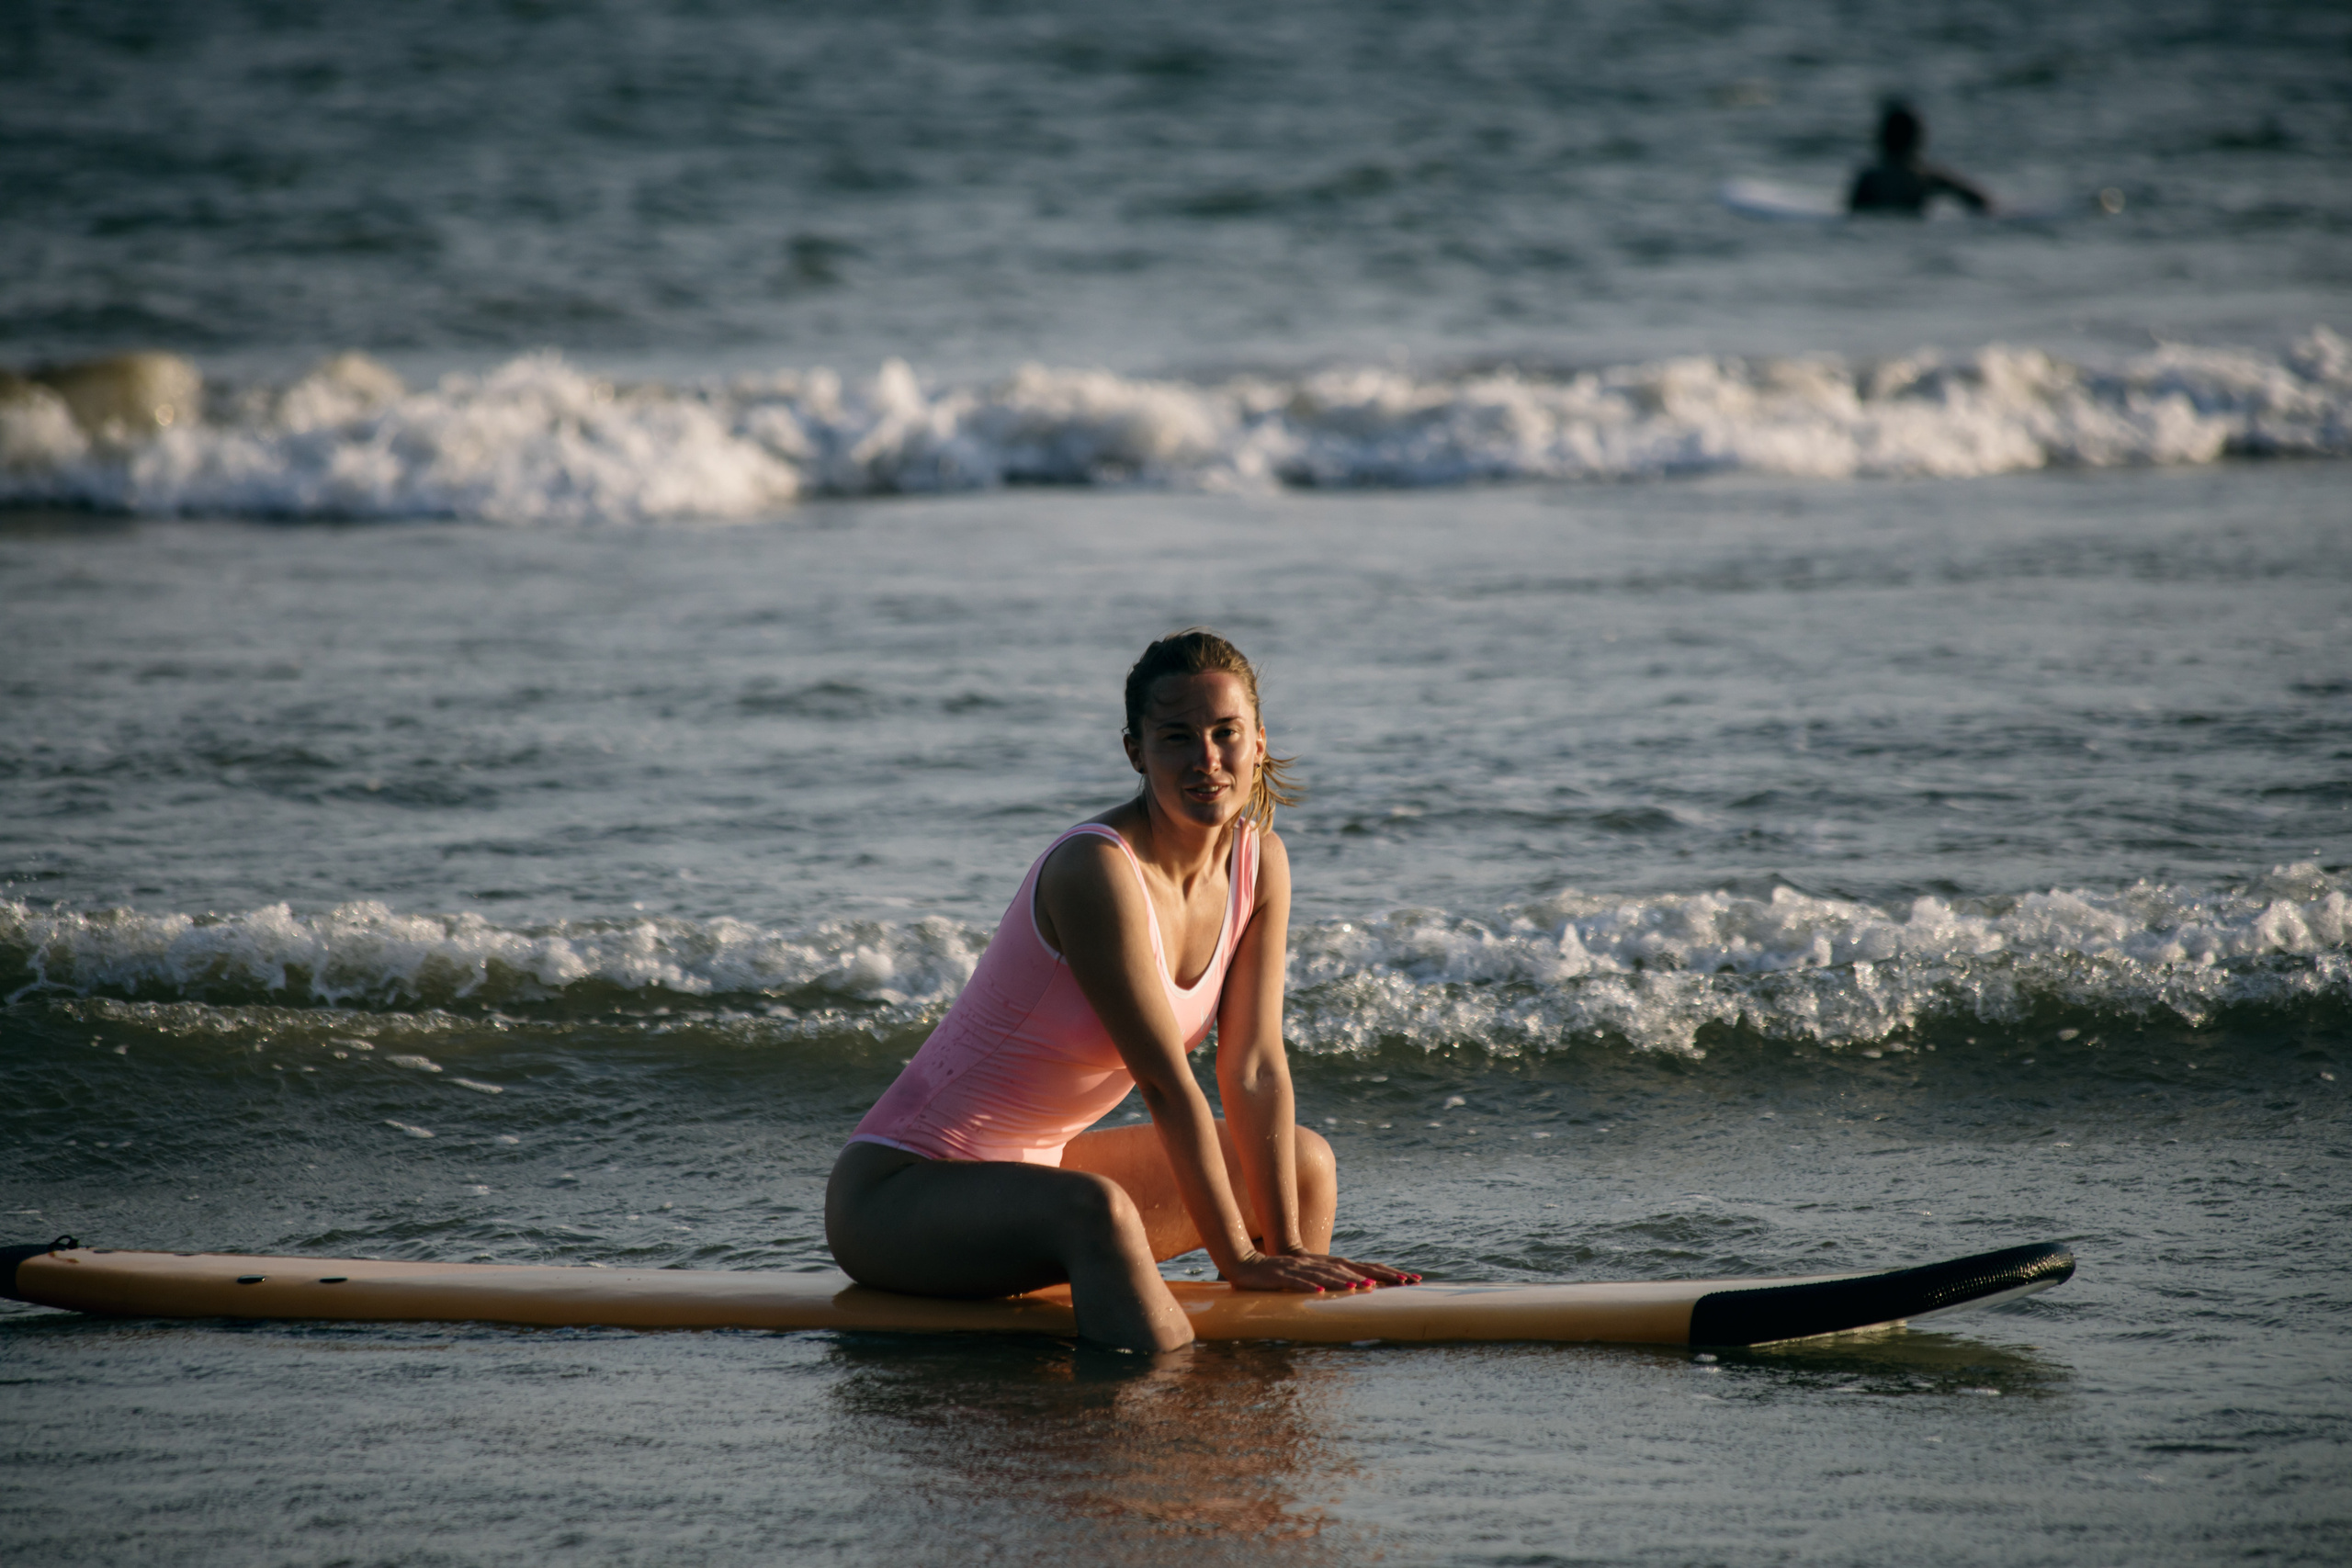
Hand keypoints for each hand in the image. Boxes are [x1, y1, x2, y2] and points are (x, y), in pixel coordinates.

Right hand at [1220, 1248, 1420, 1292]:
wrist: (1248, 1264)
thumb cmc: (1283, 1274)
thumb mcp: (1312, 1279)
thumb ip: (1332, 1282)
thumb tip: (1359, 1290)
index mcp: (1329, 1266)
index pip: (1364, 1268)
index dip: (1387, 1274)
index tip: (1412, 1280)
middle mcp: (1320, 1264)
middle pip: (1354, 1269)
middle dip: (1379, 1276)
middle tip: (1404, 1283)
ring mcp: (1302, 1269)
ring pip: (1328, 1275)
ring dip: (1346, 1281)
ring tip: (1364, 1289)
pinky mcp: (1283, 1276)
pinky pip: (1299, 1282)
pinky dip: (1312, 1286)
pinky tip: (1322, 1292)